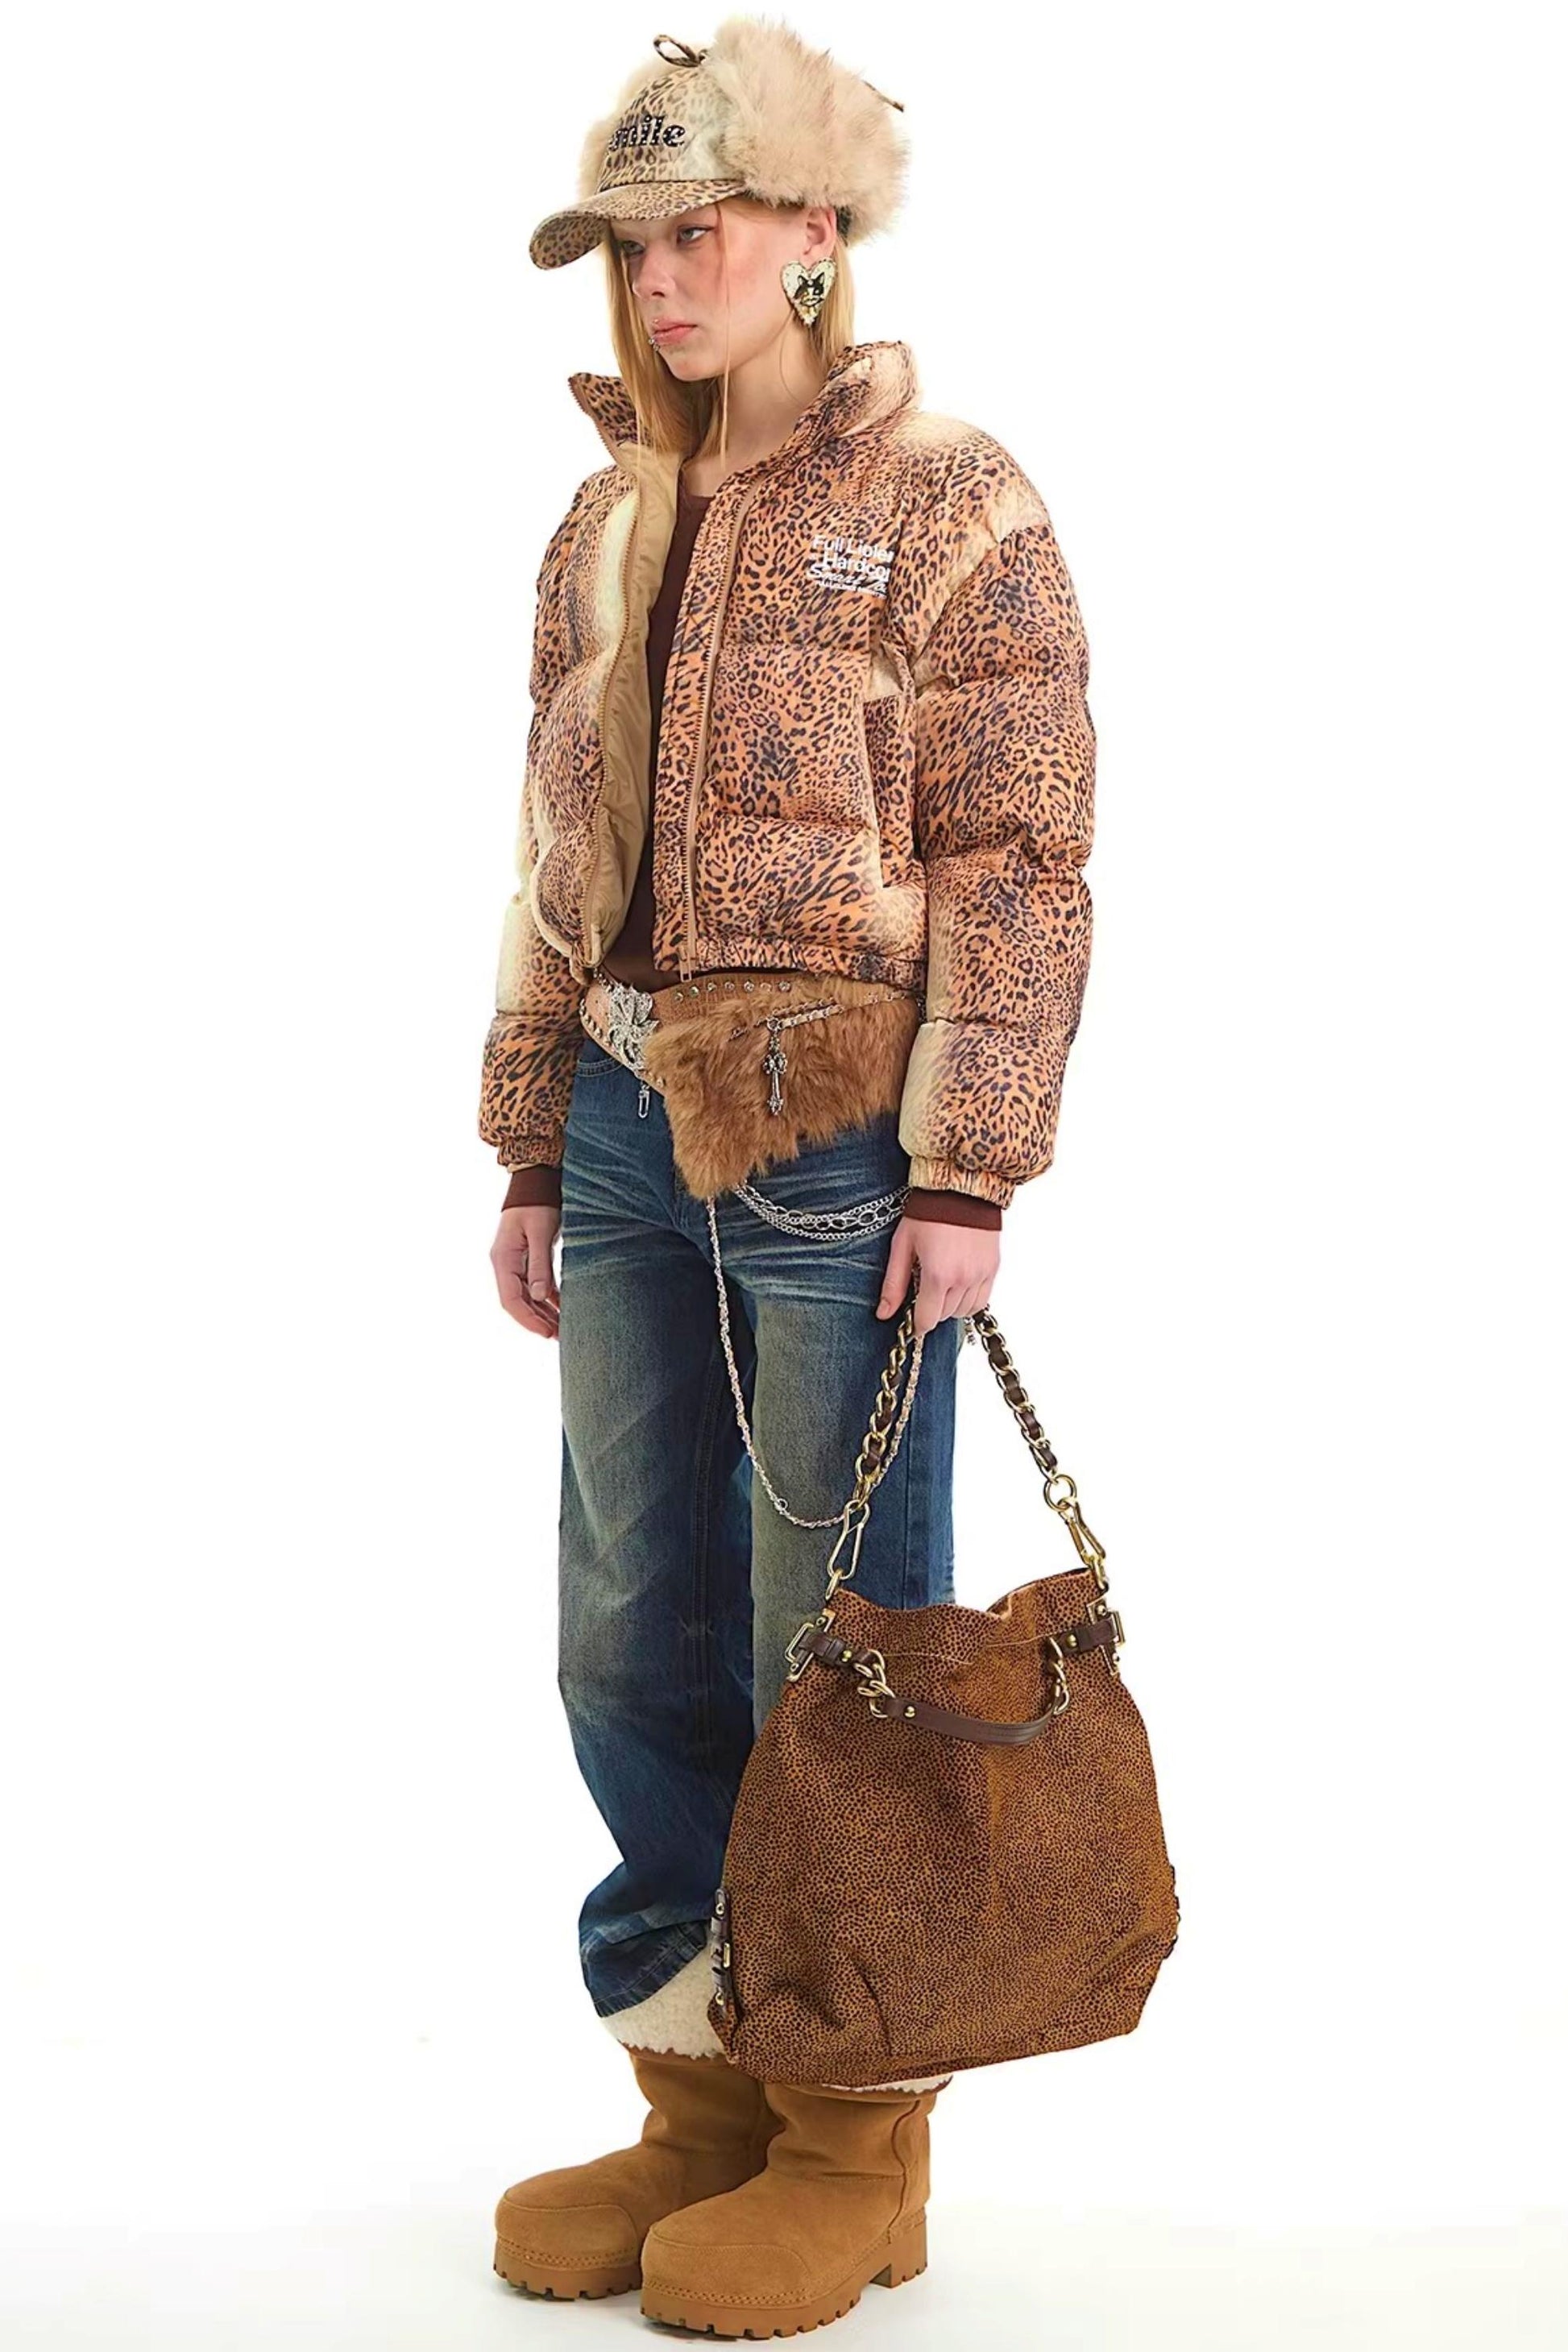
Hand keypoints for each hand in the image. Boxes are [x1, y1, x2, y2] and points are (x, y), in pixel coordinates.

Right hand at [492, 1204, 560, 1336]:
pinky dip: (548, 1300)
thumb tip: (540, 1297)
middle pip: (518, 1302)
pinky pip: (535, 1286)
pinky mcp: (527, 1260)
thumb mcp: (541, 1232)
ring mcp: (515, 1263)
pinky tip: (562, 1310)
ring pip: (527, 1297)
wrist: (535, 1180)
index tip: (547, 1333)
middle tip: (560, 1337)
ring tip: (563, 1329)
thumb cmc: (538, 1202)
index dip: (528, 1320)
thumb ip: (539, 1264)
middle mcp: (505, 1264)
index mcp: (503, 1259)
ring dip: (543, 1314)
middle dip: (537, 1322)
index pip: (511, 1299)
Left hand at [876, 1212, 998, 1338]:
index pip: (928, 1319)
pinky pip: (982, 1300)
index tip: (912, 1323)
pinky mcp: (993, 1268)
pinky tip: (958, 1287)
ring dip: (950, 1306)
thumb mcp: (902, 1246)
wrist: (961, 1188)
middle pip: (945, 1315)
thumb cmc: (928, 1212)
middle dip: (931, 1310)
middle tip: (923, 1292)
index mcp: (938, 1275)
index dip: (917, 1325)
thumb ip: (894, 1283)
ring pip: (964, 1310)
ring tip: (940, 1286)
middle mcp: (963, 1279)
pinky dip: (969, 1300)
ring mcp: (981, 1274)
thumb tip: (883, 1313)